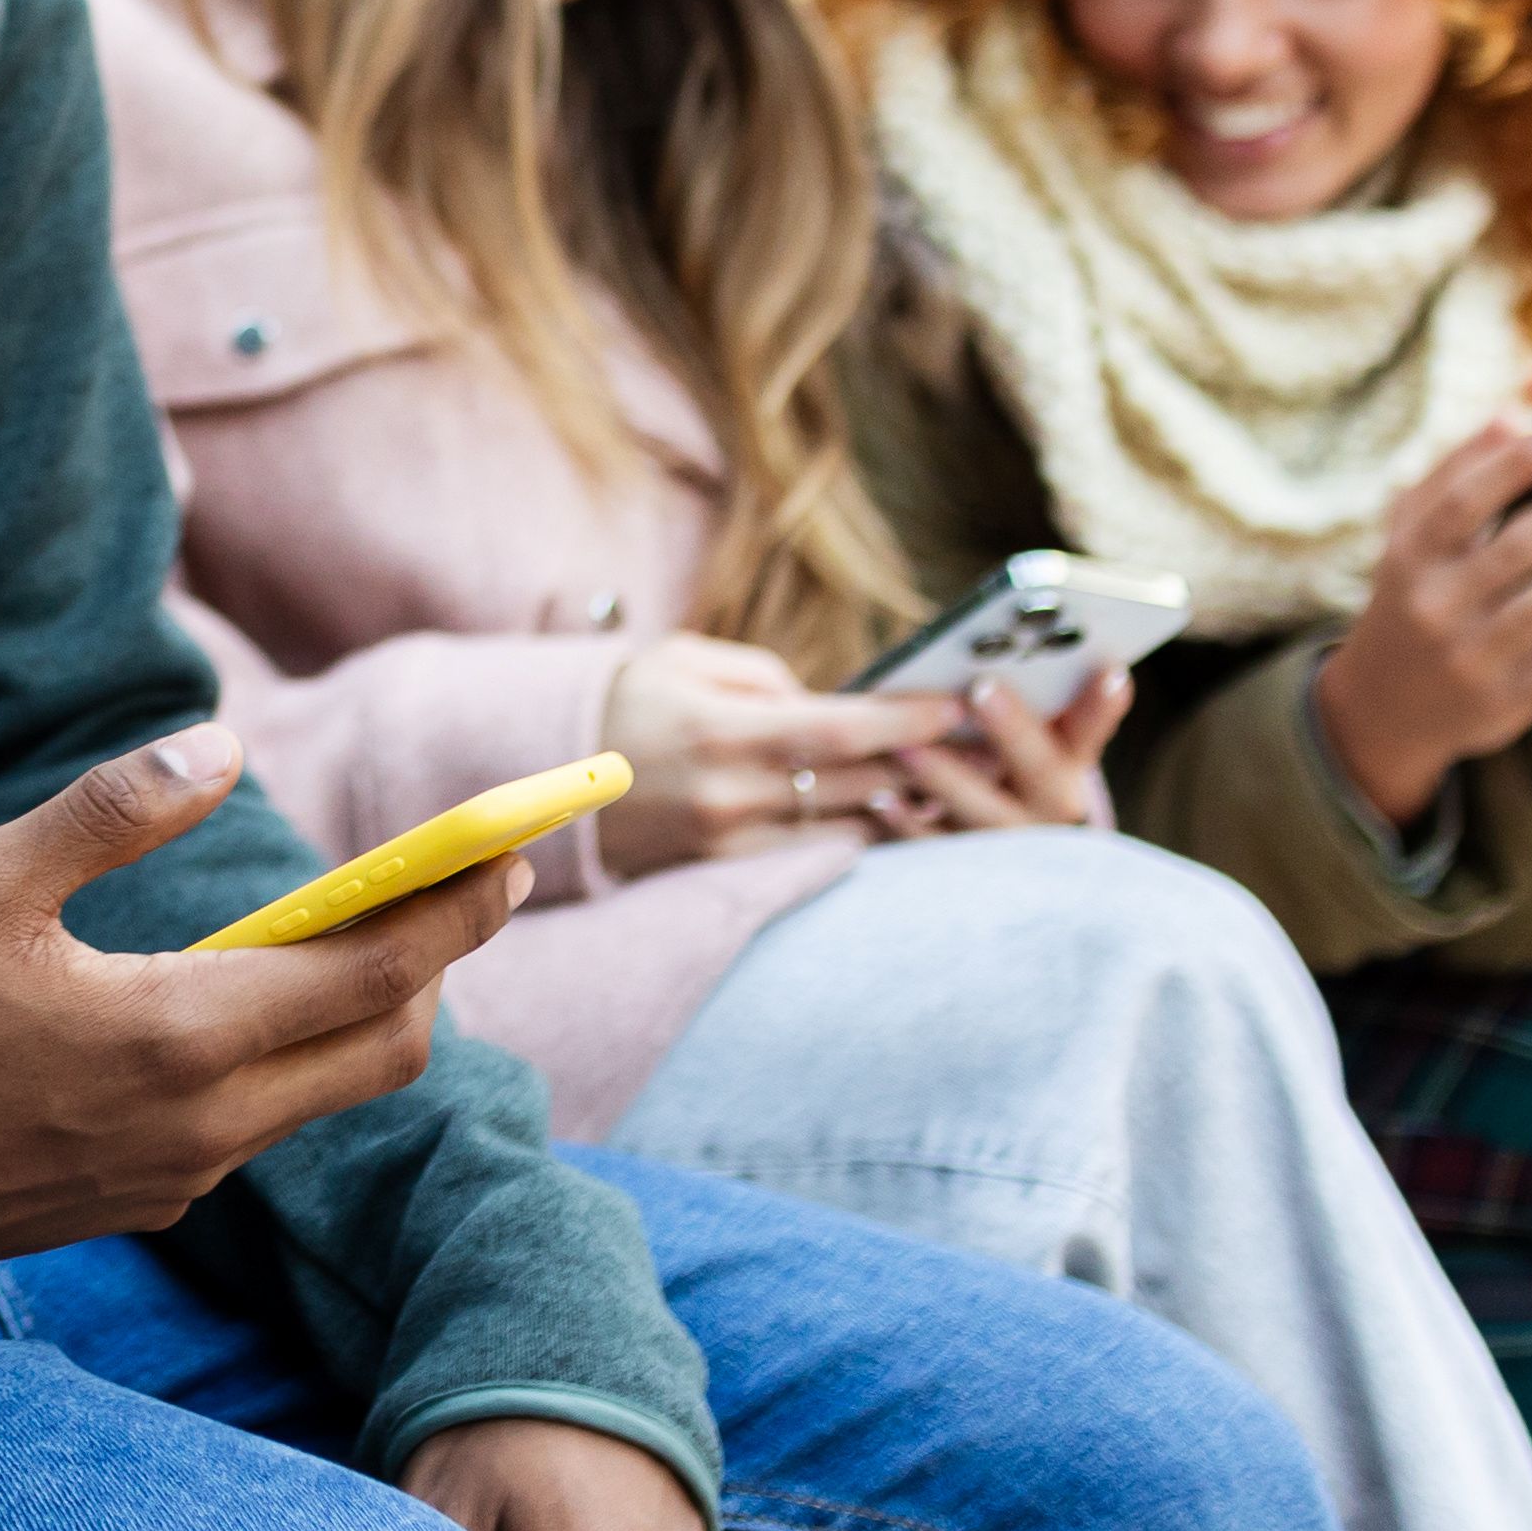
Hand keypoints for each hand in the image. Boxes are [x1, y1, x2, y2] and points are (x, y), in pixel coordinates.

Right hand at [0, 724, 522, 1257]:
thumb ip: (112, 810)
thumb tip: (221, 749)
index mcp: (179, 1034)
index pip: (373, 975)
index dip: (455, 912)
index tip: (505, 856)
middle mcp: (207, 1120)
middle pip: (389, 1049)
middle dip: (435, 964)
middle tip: (454, 889)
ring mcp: (187, 1169)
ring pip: (331, 1090)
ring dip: (362, 1011)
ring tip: (354, 928)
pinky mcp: (157, 1194)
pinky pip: (264, 1122)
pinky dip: (292, 1054)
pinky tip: (247, 998)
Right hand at [596, 637, 959, 878]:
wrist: (543, 773)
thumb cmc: (624, 699)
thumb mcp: (685, 658)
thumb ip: (764, 676)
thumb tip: (829, 704)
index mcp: (718, 727)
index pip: (836, 728)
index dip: (905, 720)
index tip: (955, 707)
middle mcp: (727, 792)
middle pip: (854, 783)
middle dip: (925, 762)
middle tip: (988, 746)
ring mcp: (725, 841)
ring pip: (843, 826)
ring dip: (903, 805)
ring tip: (958, 784)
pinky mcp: (720, 872)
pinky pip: (810, 855)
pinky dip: (855, 834)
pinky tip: (894, 818)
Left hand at [873, 662, 1131, 836]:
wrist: (962, 832)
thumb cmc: (976, 750)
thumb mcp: (1001, 723)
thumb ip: (1008, 692)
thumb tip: (993, 641)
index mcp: (1067, 759)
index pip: (1091, 727)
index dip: (1102, 706)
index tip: (1109, 671)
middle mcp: (1050, 805)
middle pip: (1043, 772)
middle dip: (1015, 731)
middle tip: (984, 689)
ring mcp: (1011, 843)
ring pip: (987, 815)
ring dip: (948, 780)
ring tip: (907, 747)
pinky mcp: (966, 870)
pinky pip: (939, 850)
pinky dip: (910, 826)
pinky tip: (883, 801)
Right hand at [1310, 380, 1531, 824]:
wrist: (1385, 704)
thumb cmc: (1417, 595)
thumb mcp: (1412, 536)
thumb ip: (1455, 475)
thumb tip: (1509, 417)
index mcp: (1412, 554)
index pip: (1461, 504)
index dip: (1511, 469)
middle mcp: (1436, 604)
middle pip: (1515, 548)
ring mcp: (1472, 656)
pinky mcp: (1508, 701)